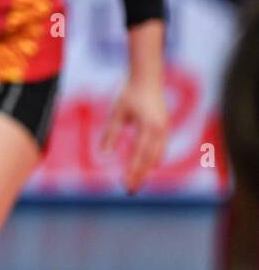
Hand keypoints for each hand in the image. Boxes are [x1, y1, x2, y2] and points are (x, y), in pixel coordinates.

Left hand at [101, 74, 168, 192]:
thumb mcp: (116, 114)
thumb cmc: (129, 94)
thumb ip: (110, 134)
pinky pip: (160, 149)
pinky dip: (152, 160)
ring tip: (136, 181)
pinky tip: (143, 167)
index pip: (140, 155)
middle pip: (151, 160)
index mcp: (148, 127)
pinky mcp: (165, 128)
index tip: (126, 184)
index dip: (133, 171)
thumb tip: (102, 156)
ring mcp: (165, 130)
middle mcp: (160, 131)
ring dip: (148, 170)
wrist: (147, 79)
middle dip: (141, 175)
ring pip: (158, 156)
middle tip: (130, 190)